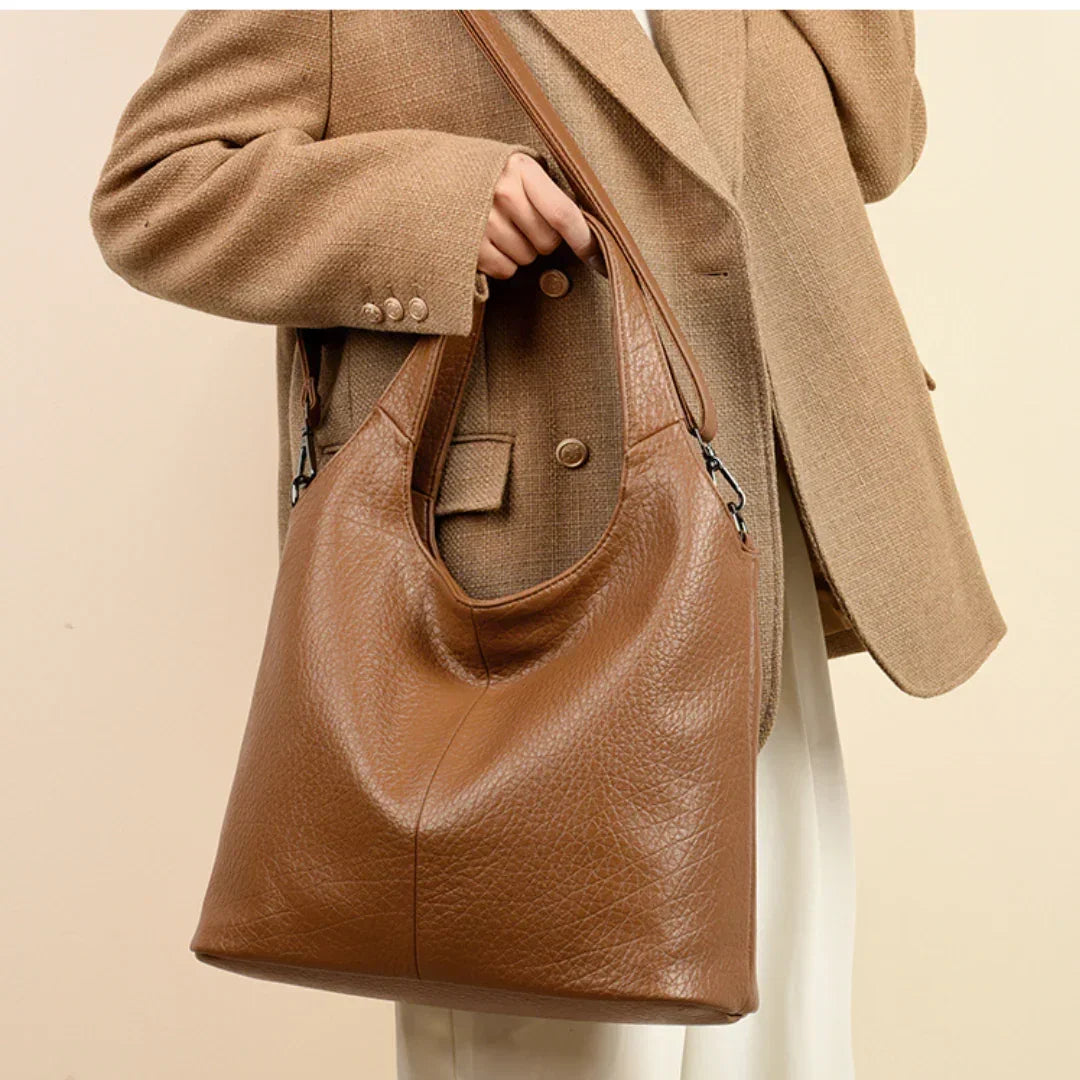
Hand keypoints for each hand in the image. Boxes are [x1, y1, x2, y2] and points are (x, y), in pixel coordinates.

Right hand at [478, 152, 601, 278]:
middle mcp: (502, 194)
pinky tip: (489, 242)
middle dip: (543, 239)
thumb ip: (546, 188)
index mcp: (520, 168)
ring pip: (527, 258)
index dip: (584, 239)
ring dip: (521, 250)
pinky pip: (506, 269)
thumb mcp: (517, 167)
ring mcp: (483, 222)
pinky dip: (503, 262)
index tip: (597, 256)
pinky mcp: (469, 247)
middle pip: (547, 242)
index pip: (563, 213)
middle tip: (524, 222)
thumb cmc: (484, 174)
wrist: (428, 178)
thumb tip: (582, 223)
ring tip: (501, 228)